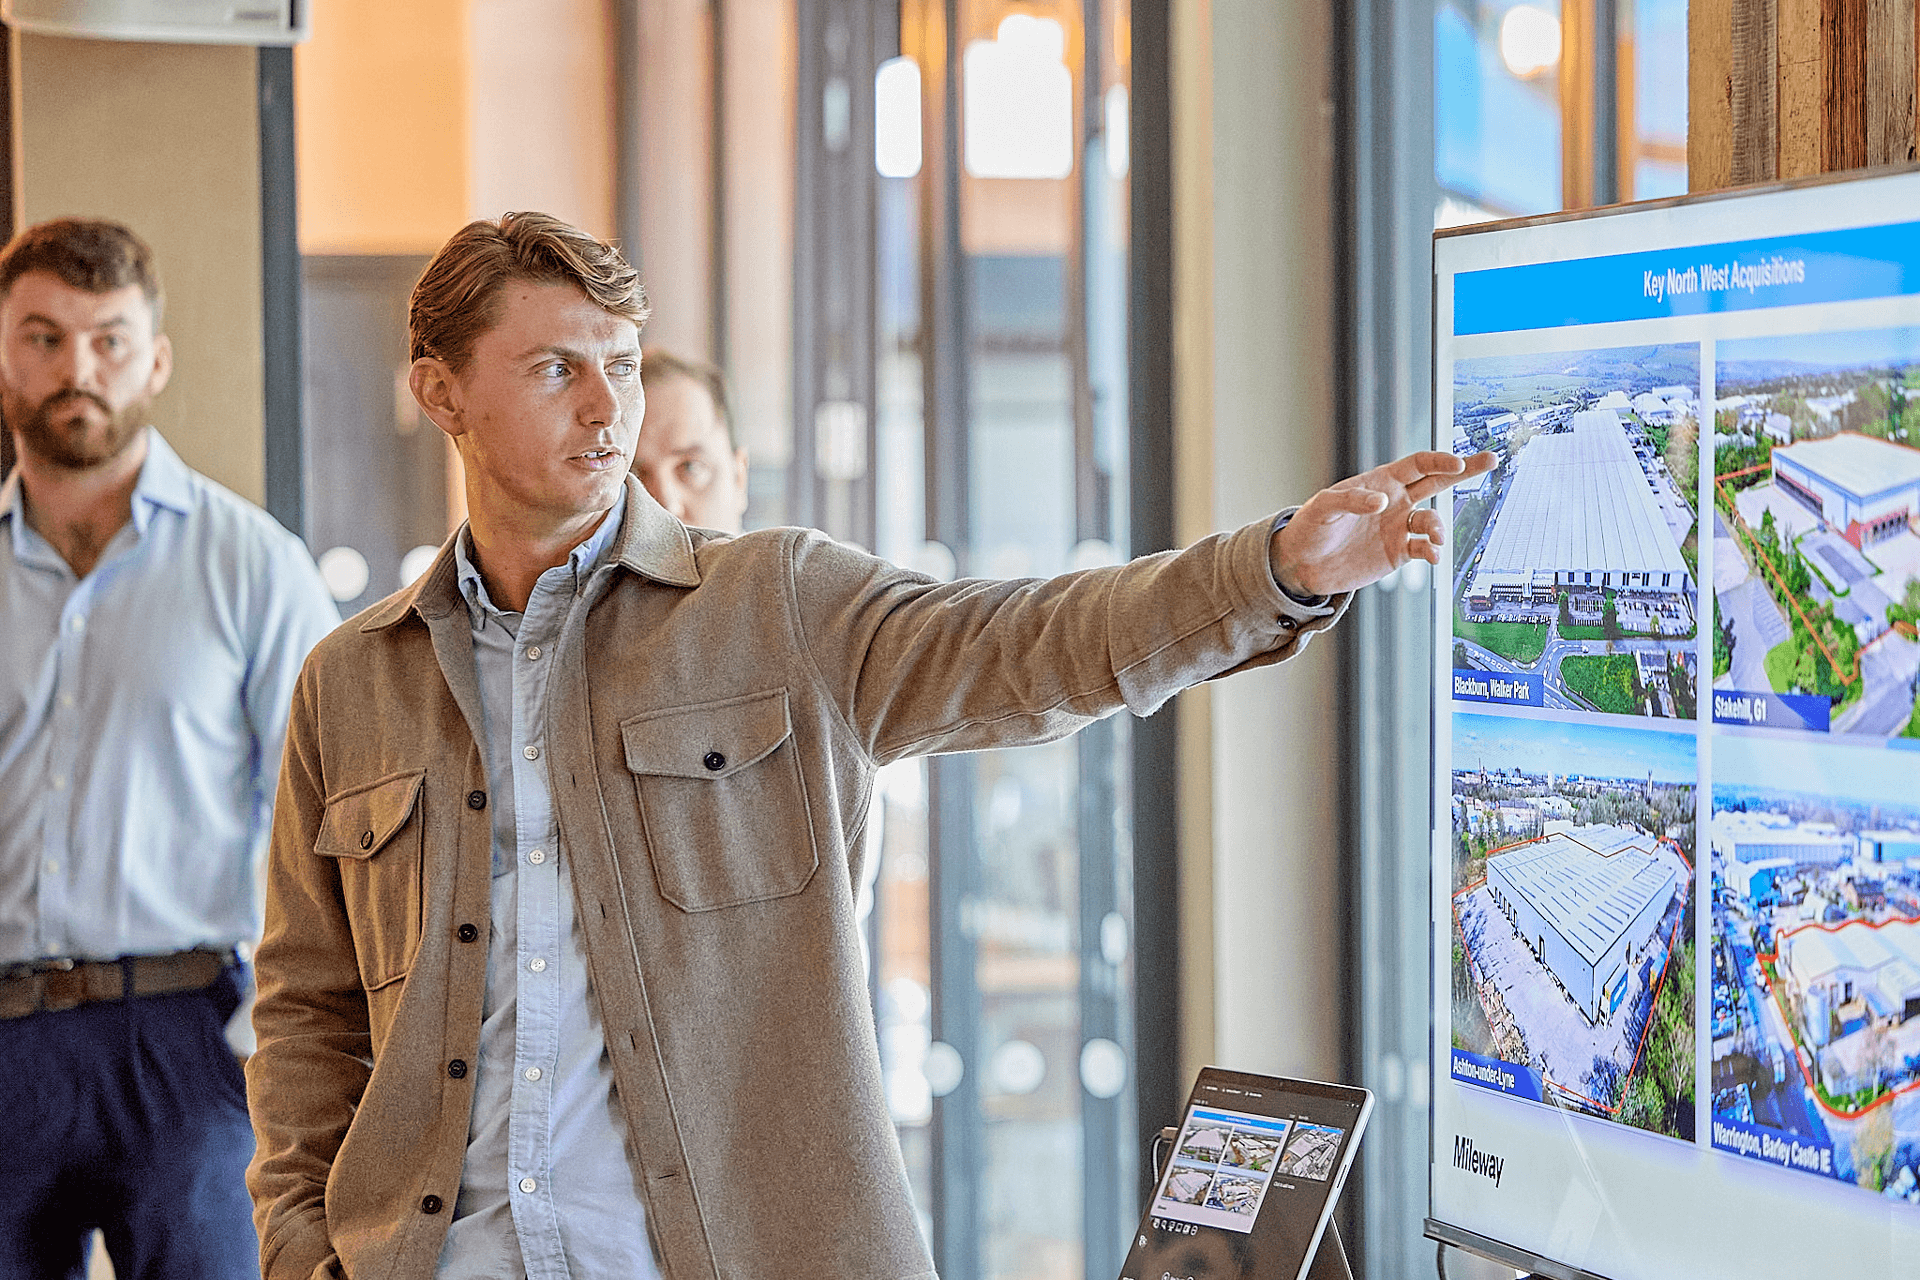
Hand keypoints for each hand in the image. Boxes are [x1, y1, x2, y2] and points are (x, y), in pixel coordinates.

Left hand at [1270, 450, 1497, 597]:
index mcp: (1381, 482)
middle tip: (1491, 459)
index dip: (1438, 461)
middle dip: (1465, 470)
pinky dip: (1432, 551)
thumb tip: (1383, 502)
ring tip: (1434, 536)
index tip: (1456, 462)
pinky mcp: (1397, 553)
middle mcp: (1396, 501)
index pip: (1417, 465)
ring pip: (1432, 520)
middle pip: (1437, 481)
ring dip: (1439, 526)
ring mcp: (1398, 527)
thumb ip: (1351, 501)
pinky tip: (1432, 555)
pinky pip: (1423, 549)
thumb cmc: (1309, 528)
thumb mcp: (1324, 507)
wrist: (1302, 565)